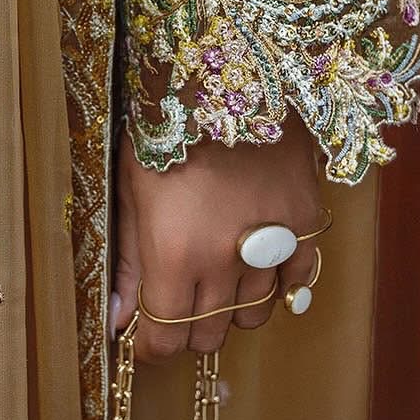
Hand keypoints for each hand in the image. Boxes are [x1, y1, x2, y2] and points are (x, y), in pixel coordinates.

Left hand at [111, 111, 323, 361]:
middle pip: (207, 334)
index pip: (162, 338)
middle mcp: (222, 258)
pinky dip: (276, 283)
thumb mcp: (131, 190)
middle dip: (186, 327)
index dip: (149, 346)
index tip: (143, 335)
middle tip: (176, 299)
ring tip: (214, 270)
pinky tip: (254, 259)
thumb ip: (126, 262)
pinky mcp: (303, 222)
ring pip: (252, 316)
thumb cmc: (163, 127)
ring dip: (230, 306)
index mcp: (171, 252)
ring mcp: (269, 243)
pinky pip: (295, 282)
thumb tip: (116, 321)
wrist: (222, 73)